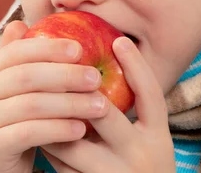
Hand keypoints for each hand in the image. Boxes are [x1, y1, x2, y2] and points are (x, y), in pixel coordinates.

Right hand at [0, 21, 109, 172]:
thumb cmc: (15, 120)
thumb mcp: (18, 88)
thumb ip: (21, 59)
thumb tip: (19, 23)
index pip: (19, 50)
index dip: (49, 47)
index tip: (80, 49)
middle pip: (28, 75)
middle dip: (67, 75)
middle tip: (97, 78)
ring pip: (32, 104)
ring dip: (71, 104)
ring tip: (100, 105)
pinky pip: (29, 132)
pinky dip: (58, 129)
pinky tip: (81, 129)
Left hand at [40, 37, 175, 172]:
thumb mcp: (151, 145)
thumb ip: (138, 117)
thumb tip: (112, 73)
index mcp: (159, 139)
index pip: (151, 94)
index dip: (137, 65)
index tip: (119, 40)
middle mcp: (142, 157)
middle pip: (104, 114)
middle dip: (78, 92)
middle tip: (60, 71)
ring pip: (72, 142)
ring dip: (54, 122)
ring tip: (41, 103)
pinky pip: (62, 168)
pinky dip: (50, 150)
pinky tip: (43, 139)